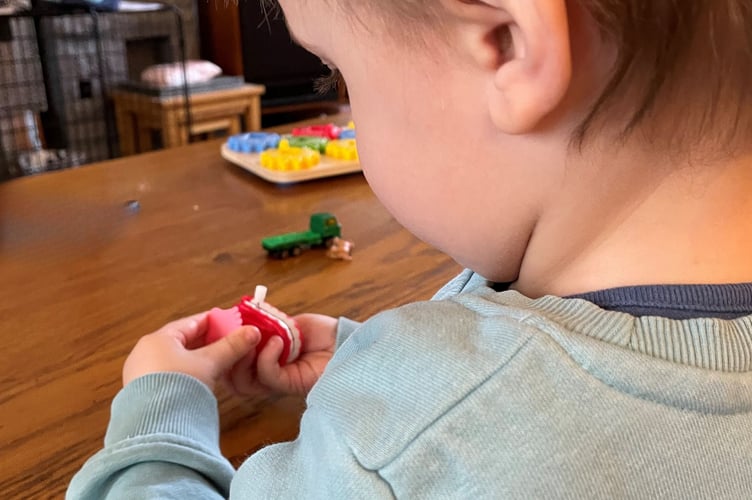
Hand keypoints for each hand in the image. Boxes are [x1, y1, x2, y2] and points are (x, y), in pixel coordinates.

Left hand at [123, 312, 260, 389]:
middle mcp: (145, 353)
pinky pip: (173, 376)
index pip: (192, 322)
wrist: (154, 428)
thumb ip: (231, 346)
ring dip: (202, 360)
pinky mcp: (145, 393)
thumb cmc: (178, 385)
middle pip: (185, 341)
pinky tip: (206, 381)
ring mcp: (143, 374)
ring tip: (224, 362)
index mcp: (158, 339)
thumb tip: (253, 331)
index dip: (215, 322)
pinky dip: (190, 374)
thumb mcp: (209, 362)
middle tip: (234, 343)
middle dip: (211, 342)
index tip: (235, 323)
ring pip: (179, 360)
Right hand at [226, 313, 337, 396]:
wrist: (345, 340)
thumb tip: (240, 320)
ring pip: (244, 383)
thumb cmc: (321, 332)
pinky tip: (277, 342)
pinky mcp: (290, 385)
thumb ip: (264, 325)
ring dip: (243, 359)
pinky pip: (268, 376)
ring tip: (252, 339)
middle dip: (226, 358)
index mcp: (264, 358)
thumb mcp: (286, 323)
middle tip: (230, 337)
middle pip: (233, 379)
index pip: (233, 362)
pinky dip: (267, 358)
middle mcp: (267, 373)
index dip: (223, 349)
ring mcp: (278, 382)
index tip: (218, 331)